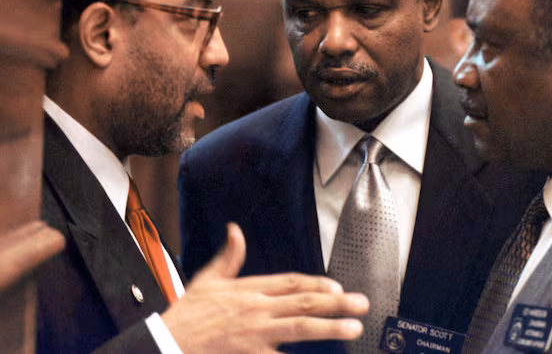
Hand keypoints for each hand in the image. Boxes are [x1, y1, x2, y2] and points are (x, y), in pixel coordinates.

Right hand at [162, 223, 368, 352]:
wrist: (168, 344)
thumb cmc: (189, 315)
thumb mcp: (207, 279)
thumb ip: (229, 257)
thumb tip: (235, 230)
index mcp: (250, 290)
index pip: (292, 282)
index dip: (317, 283)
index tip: (337, 286)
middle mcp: (258, 310)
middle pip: (304, 302)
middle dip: (336, 303)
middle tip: (361, 304)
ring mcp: (256, 334)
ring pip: (300, 327)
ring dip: (329, 327)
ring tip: (354, 328)